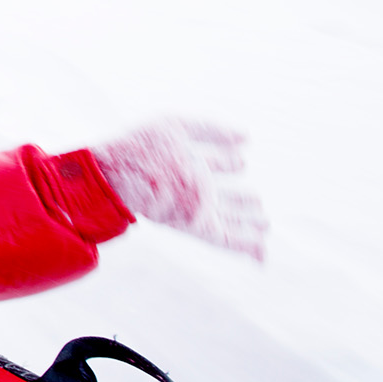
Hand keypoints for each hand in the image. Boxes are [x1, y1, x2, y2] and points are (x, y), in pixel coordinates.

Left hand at [94, 118, 267, 260]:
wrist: (117, 174)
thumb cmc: (139, 146)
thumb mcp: (177, 127)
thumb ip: (211, 130)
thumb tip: (246, 136)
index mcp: (187, 163)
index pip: (216, 163)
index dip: (230, 161)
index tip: (241, 160)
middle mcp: (193, 187)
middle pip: (224, 195)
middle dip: (244, 199)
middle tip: (260, 202)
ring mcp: (196, 208)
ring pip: (230, 219)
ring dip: (250, 224)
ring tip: (265, 224)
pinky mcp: (196, 226)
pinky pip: (226, 240)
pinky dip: (245, 247)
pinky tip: (260, 255)